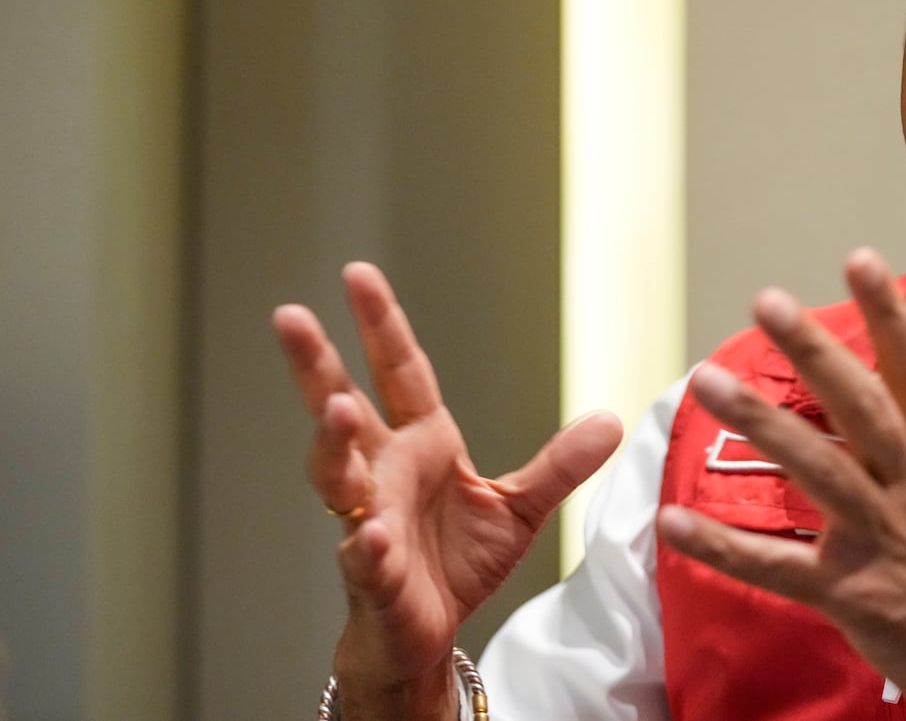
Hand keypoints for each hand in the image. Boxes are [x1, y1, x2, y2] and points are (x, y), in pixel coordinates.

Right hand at [277, 263, 621, 720]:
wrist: (427, 634)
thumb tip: (611, 419)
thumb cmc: (456, 564)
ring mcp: (370, 520)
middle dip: (314, 363)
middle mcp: (384, 473)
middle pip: (340, 407)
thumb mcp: (519, 506)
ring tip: (339, 410)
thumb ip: (559, 463)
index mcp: (420, 444)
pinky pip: (364, 556)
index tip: (357, 274)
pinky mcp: (373, 574)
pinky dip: (366, 545)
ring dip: (334, 443)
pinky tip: (370, 534)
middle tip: (291, 316)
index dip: (381, 324)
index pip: (399, 371)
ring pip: (336, 474)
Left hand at [656, 249, 905, 720]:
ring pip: (817, 467)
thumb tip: (871, 412)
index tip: (859, 257)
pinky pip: (777, 566)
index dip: (888, 312)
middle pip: (860, 404)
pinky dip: (723, 545)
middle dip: (814, 350)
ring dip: (760, 420)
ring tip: (707, 379)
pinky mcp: (853, 596)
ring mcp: (882, 539)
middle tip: (767, 300)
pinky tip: (675, 521)